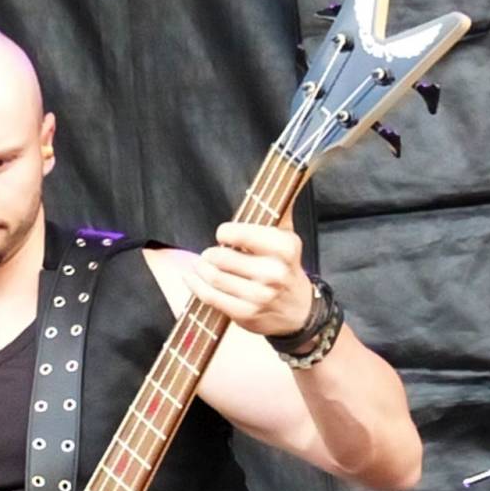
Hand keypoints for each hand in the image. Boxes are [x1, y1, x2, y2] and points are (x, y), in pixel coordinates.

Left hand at [186, 220, 313, 337]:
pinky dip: (196, 285)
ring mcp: (259, 295)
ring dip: (200, 269)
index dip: (226, 232)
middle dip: (211, 253)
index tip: (223, 234)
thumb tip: (281, 176)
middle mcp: (273, 272)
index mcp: (285, 247)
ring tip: (201, 264)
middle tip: (210, 254)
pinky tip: (191, 277)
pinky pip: (211, 297)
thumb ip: (278, 211)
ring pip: (214, 277)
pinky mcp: (245, 314)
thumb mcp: (288, 238)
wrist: (297, 311)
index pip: (243, 234)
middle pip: (223, 257)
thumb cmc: (287, 269)